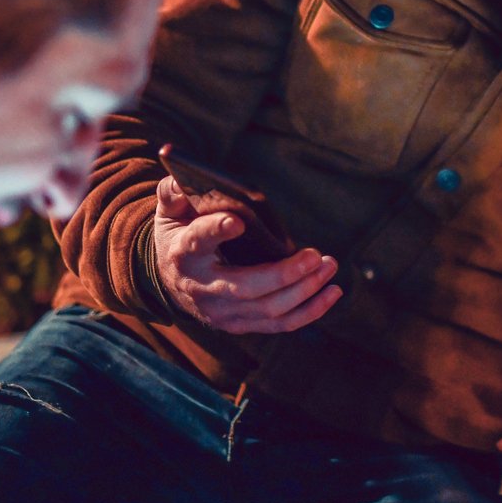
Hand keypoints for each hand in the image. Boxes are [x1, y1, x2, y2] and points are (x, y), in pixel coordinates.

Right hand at [153, 176, 341, 333]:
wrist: (170, 279)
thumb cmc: (178, 235)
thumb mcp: (169, 211)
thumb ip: (173, 192)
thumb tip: (183, 178)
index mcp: (183, 253)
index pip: (197, 242)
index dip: (215, 231)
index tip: (238, 221)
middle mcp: (202, 288)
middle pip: (246, 288)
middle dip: (284, 274)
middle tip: (314, 255)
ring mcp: (221, 312)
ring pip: (268, 309)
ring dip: (304, 291)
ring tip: (329, 266)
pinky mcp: (240, 324)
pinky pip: (278, 324)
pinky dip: (309, 312)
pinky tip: (331, 292)